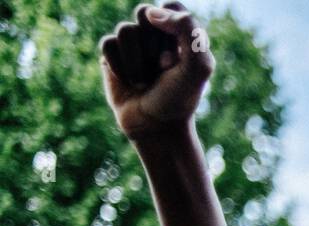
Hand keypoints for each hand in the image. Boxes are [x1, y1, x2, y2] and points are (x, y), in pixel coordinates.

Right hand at [99, 3, 214, 140]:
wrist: (155, 127)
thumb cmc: (179, 98)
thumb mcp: (198, 66)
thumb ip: (187, 31)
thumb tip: (151, 13)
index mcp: (181, 33)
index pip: (172, 6)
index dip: (173, 28)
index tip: (177, 55)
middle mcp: (156, 34)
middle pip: (145, 12)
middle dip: (154, 45)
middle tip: (164, 69)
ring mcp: (133, 44)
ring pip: (125, 29)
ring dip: (138, 61)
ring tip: (145, 81)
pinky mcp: (112, 55)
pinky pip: (108, 44)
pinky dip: (120, 66)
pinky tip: (129, 82)